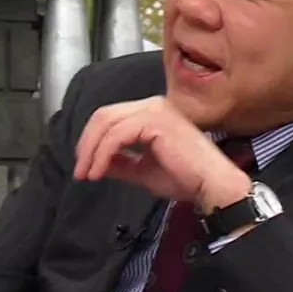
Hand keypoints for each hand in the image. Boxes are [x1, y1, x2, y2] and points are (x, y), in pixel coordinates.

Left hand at [73, 97, 250, 208]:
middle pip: (104, 116)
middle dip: (86, 144)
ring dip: (91, 150)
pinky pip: (117, 135)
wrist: (213, 185)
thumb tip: (98, 163)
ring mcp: (155, 110)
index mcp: (153, 113)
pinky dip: (102, 154)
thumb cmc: (187, 178)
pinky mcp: (156, 121)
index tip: (85, 166)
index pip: (111, 118)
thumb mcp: (144, 170)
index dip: (92, 140)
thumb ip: (121, 163)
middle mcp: (154, 105)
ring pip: (107, 123)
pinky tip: (99, 172)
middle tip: (80, 170)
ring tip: (87, 174)